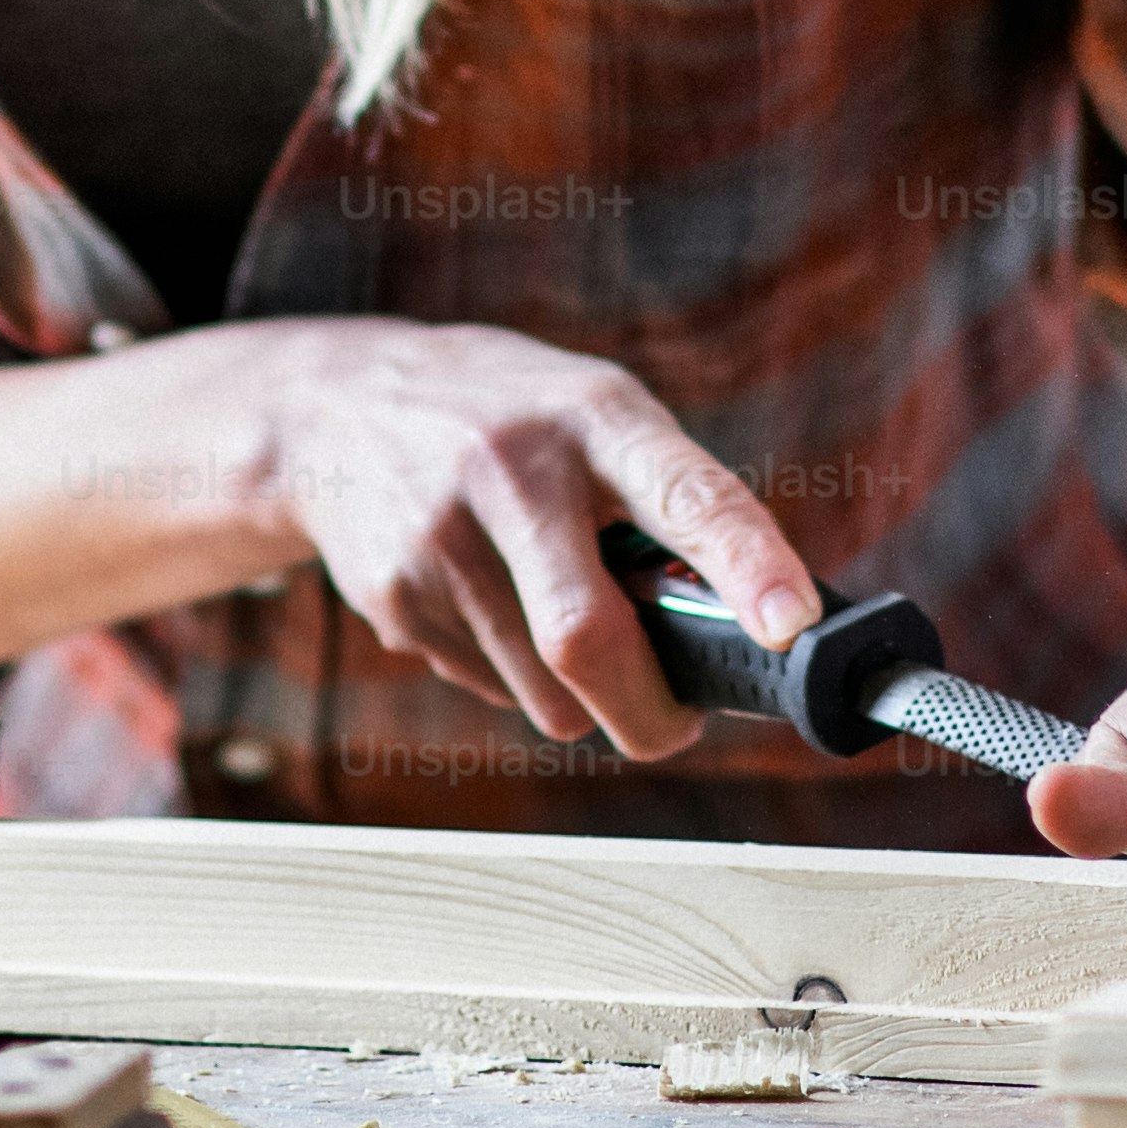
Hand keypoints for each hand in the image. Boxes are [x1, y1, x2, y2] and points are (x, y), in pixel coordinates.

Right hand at [236, 320, 819, 755]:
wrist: (337, 405)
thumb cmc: (511, 418)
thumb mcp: (593, 414)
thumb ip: (663, 504)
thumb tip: (736, 634)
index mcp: (593, 415)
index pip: (684, 493)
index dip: (746, 563)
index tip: (790, 624)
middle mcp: (513, 470)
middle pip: (588, 638)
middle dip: (649, 714)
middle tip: (677, 722)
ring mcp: (441, 535)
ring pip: (545, 692)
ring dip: (579, 693)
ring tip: (559, 617)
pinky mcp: (393, 594)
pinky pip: (489, 685)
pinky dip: (511, 673)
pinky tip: (485, 601)